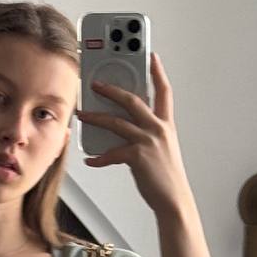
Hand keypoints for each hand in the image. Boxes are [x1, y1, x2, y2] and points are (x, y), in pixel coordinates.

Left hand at [75, 51, 192, 215]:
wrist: (174, 199)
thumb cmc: (165, 176)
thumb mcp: (161, 148)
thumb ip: (147, 133)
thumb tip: (122, 125)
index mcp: (166, 125)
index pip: (164, 92)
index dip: (157, 72)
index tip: (151, 56)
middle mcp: (159, 129)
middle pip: (132, 100)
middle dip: (112, 89)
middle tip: (96, 83)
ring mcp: (149, 141)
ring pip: (116, 122)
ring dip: (95, 118)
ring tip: (82, 115)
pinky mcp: (138, 156)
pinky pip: (112, 153)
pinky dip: (99, 157)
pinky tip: (90, 160)